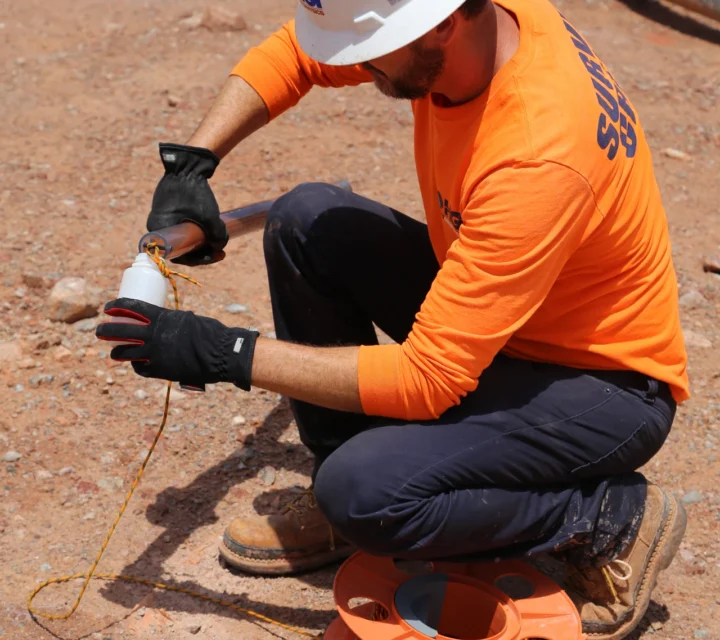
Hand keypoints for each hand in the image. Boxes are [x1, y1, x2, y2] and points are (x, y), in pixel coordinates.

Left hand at [95, 298, 257, 389]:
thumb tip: (159, 324)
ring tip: (114, 352)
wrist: (220, 353)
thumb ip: (169, 322)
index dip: (115, 306)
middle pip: (120, 331)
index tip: (107, 307)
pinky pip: (141, 368)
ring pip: (125, 353)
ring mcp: (154, 354)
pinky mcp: (159, 370)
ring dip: (116, 352)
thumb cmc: (208, 332)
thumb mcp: (186, 319)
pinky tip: (136, 364)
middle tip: (100, 331)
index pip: (130, 308)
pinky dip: (137, 365)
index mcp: (160, 318)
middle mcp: (153, 335)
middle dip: (105, 331)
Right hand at [147, 143, 228, 265]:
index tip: (215, 256)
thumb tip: (219, 247)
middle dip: (202, 252)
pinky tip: (212, 234)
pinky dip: (197, 233)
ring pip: (183, 239)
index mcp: (158, 230)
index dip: (198, 260)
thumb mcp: (209, 217)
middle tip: (221, 252)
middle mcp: (156, 227)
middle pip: (181, 248)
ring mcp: (162, 218)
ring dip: (201, 243)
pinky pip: (182, 229)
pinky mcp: (169, 212)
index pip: (178, 255)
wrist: (187, 165)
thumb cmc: (194, 192)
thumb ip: (218, 236)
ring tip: (219, 244)